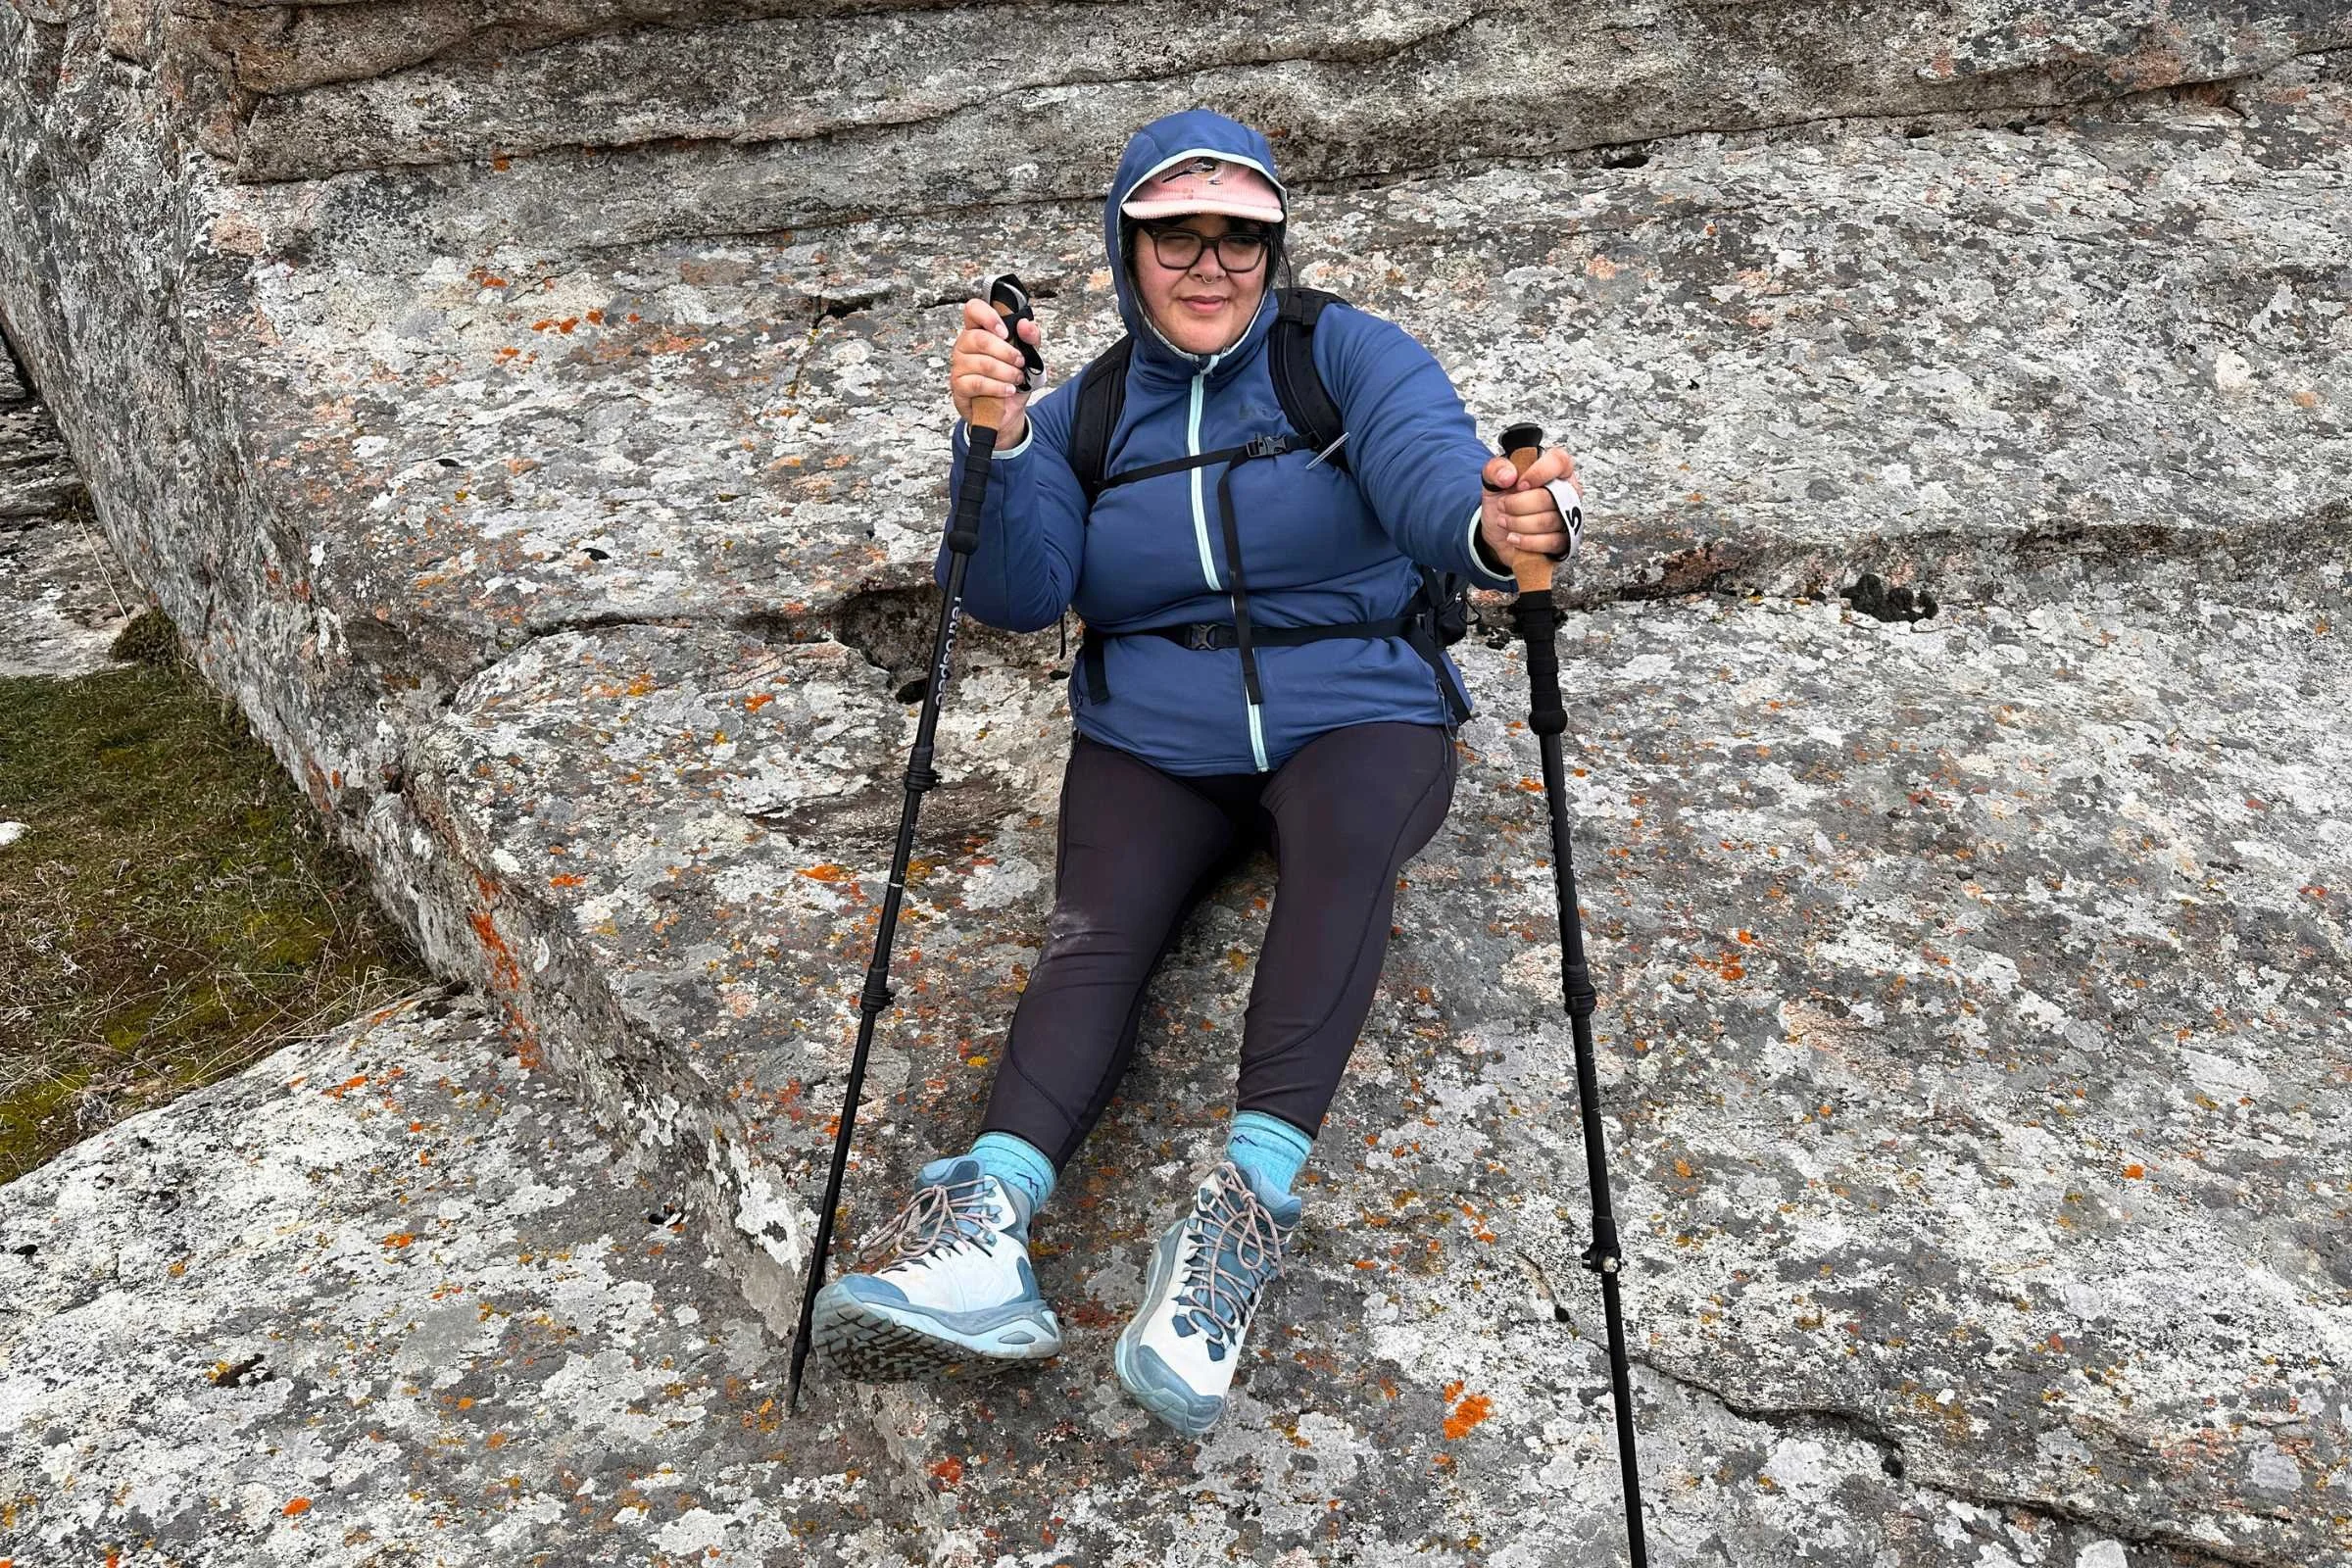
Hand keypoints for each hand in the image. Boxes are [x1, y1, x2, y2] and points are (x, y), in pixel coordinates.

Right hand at [949, 296, 1041, 445]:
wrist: (1007, 412)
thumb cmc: (1012, 379)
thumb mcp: (1029, 357)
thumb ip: (1031, 338)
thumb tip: (1026, 325)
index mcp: (978, 330)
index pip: (973, 309)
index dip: (988, 316)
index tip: (1005, 332)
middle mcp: (964, 345)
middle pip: (979, 339)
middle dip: (1006, 352)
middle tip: (1020, 362)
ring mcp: (959, 366)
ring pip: (982, 363)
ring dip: (1006, 372)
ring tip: (1017, 378)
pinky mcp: (958, 386)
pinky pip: (978, 383)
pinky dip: (998, 387)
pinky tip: (1008, 390)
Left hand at [1478, 445, 1580, 564]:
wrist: (1499, 529)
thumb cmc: (1504, 499)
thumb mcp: (1492, 478)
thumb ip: (1496, 468)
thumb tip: (1508, 475)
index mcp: (1554, 469)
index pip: (1560, 461)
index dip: (1539, 472)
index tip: (1519, 484)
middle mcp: (1566, 491)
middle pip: (1549, 497)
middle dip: (1517, 505)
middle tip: (1503, 505)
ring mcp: (1568, 516)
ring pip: (1547, 521)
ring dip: (1517, 523)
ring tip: (1504, 520)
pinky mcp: (1564, 540)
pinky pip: (1550, 542)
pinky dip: (1526, 541)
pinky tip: (1514, 537)